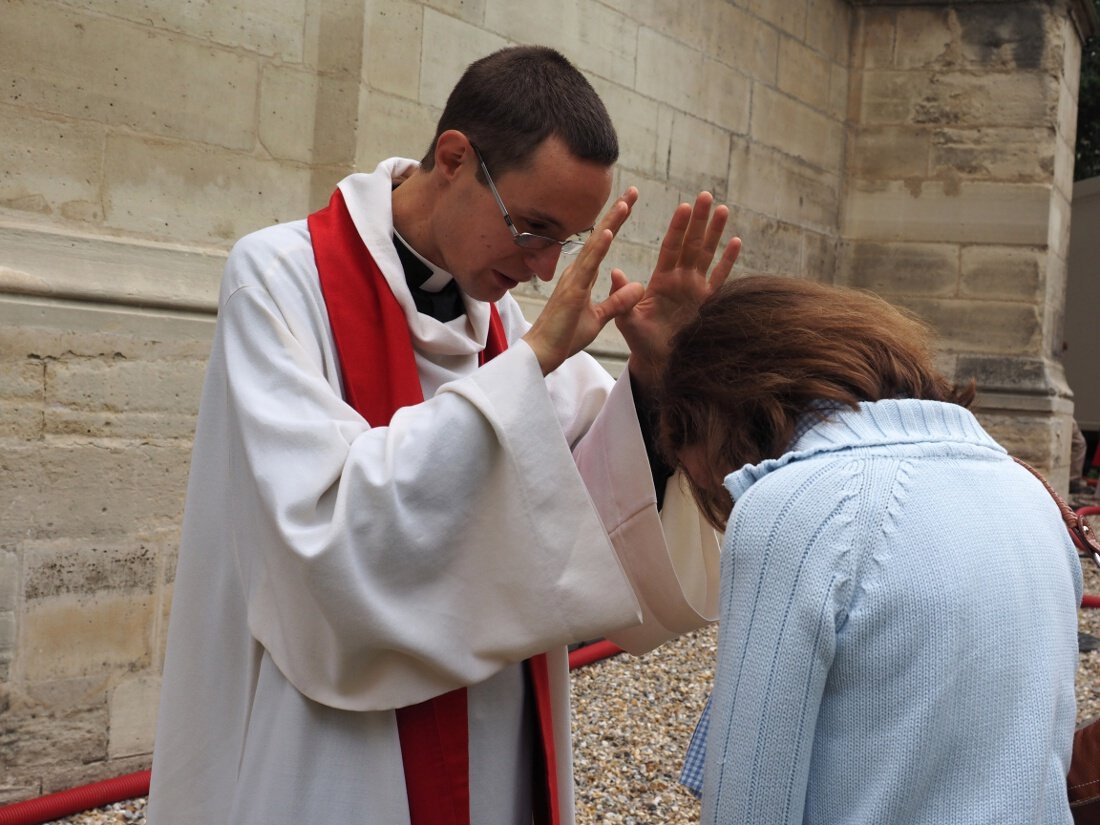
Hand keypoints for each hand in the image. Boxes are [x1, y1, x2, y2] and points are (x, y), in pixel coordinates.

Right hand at [522, 188, 645, 374]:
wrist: (543, 353)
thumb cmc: (565, 336)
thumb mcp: (599, 318)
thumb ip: (618, 302)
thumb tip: (640, 287)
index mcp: (583, 276)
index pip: (603, 243)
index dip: (616, 222)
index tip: (628, 202)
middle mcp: (577, 272)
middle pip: (600, 236)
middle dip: (617, 213)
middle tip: (633, 191)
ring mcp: (573, 279)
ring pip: (595, 245)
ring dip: (611, 223)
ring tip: (625, 202)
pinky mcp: (572, 291)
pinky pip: (588, 266)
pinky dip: (599, 248)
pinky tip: (609, 232)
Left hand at [617, 192, 740, 390]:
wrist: (657, 358)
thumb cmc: (640, 339)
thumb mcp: (627, 318)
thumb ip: (623, 296)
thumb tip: (616, 272)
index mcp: (662, 279)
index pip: (671, 247)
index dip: (678, 227)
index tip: (684, 206)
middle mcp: (681, 278)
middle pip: (691, 243)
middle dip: (699, 220)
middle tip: (706, 195)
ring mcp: (696, 288)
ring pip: (707, 255)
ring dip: (715, 233)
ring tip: (723, 209)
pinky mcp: (707, 302)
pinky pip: (720, 278)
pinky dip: (728, 261)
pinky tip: (736, 242)